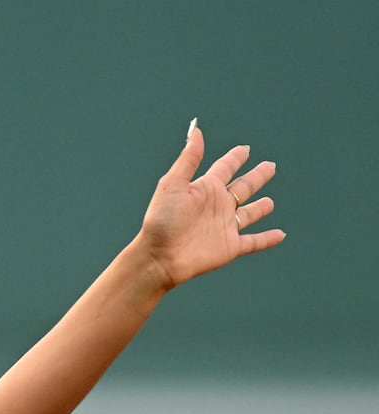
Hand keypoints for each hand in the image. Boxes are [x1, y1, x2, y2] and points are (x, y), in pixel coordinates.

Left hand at [138, 121, 284, 290]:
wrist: (159, 257)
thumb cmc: (161, 220)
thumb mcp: (172, 184)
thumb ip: (189, 159)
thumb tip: (196, 130)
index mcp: (204, 189)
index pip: (224, 168)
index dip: (235, 158)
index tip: (244, 149)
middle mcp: (217, 206)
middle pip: (242, 187)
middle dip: (256, 177)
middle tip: (269, 166)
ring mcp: (225, 226)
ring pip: (248, 214)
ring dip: (260, 208)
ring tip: (270, 203)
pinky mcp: (230, 246)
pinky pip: (254, 242)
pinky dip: (268, 239)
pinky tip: (280, 235)